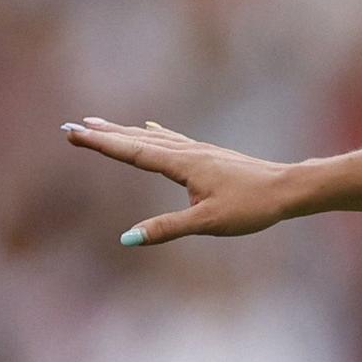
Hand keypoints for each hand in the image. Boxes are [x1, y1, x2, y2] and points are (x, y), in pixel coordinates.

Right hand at [62, 116, 294, 245]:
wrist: (289, 188)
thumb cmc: (252, 206)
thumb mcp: (208, 222)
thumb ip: (166, 229)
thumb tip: (127, 238)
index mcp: (183, 164)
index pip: (132, 152)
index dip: (101, 144)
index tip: (72, 133)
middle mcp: (188, 152)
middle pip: (138, 140)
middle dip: (105, 134)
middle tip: (73, 126)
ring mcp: (200, 151)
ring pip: (153, 138)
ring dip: (124, 131)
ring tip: (100, 124)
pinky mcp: (210, 155)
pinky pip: (172, 139)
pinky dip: (152, 133)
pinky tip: (150, 128)